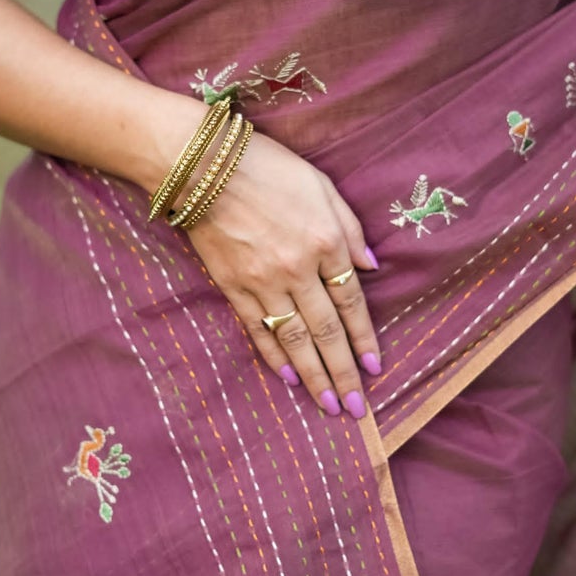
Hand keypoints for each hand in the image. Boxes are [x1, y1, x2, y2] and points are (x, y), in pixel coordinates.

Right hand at [181, 129, 380, 417]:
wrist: (200, 166)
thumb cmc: (266, 166)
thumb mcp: (321, 185)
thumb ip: (349, 228)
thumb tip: (370, 266)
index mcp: (325, 241)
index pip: (351, 301)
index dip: (364, 338)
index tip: (375, 369)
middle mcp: (298, 269)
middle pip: (326, 331)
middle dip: (344, 372)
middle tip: (356, 409)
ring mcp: (263, 282)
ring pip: (295, 339)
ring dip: (314, 376)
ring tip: (328, 405)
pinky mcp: (233, 287)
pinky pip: (259, 330)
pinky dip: (274, 357)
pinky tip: (289, 379)